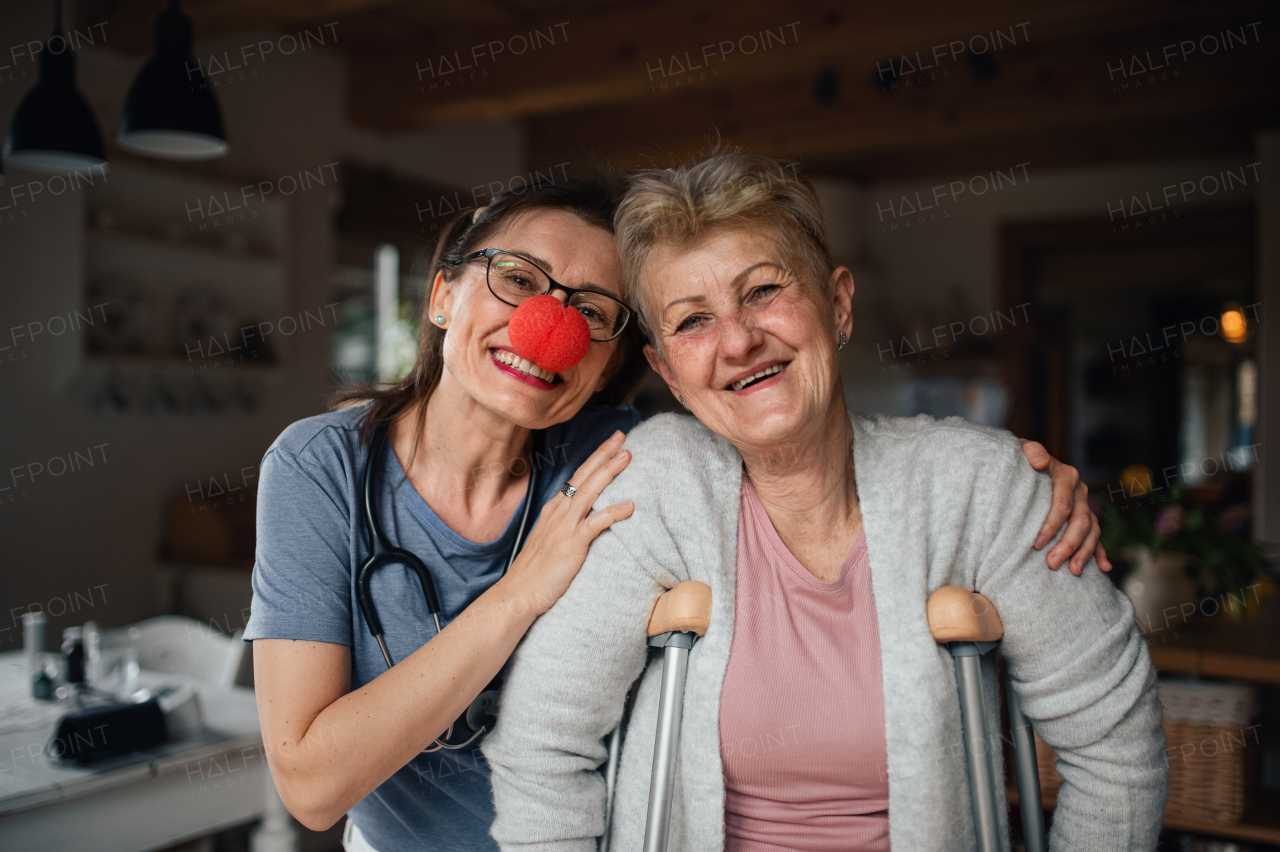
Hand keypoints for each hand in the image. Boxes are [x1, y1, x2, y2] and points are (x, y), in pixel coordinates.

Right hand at [502, 430, 633, 616]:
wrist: (520, 592)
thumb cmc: (536, 569)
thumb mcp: (551, 538)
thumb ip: (567, 524)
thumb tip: (586, 516)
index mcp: (554, 509)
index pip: (577, 476)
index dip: (595, 458)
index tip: (612, 444)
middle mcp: (558, 512)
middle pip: (584, 476)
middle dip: (603, 454)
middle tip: (621, 436)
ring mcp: (564, 527)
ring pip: (589, 492)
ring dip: (609, 472)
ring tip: (627, 457)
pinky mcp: (571, 544)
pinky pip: (595, 524)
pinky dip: (613, 512)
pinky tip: (630, 506)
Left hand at [1019, 440, 1111, 574]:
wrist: (1025, 461)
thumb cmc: (1020, 459)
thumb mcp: (1022, 449)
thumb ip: (1031, 451)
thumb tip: (1041, 461)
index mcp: (1066, 476)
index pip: (1063, 504)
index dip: (1051, 525)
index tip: (1036, 543)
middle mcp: (1080, 490)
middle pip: (1079, 521)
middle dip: (1067, 545)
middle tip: (1051, 564)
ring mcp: (1084, 504)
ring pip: (1091, 531)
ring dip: (1083, 553)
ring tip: (1073, 571)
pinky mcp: (1085, 517)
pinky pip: (1096, 536)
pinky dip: (1100, 552)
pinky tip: (1103, 568)